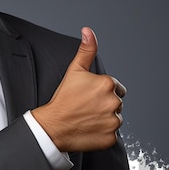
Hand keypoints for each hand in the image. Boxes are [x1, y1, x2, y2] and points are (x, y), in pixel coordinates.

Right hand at [31, 27, 125, 151]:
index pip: (116, 88)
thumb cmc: (62, 99)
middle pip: (116, 103)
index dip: (101, 92)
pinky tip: (89, 128)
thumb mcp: (74, 70)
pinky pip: (112, 134)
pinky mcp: (110, 137)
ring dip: (104, 119)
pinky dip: (102, 133)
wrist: (52, 126)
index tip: (88, 96)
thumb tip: (88, 32)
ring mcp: (113, 121)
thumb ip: (86, 50)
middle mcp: (113, 102)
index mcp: (108, 84)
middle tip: (86, 107)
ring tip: (87, 118)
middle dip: (104, 105)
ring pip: (115, 118)